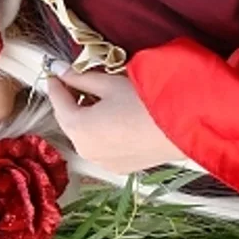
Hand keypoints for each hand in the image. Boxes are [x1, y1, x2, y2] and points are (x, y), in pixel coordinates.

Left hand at [46, 67, 184, 173]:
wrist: (183, 127)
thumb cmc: (146, 102)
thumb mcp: (110, 83)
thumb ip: (82, 78)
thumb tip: (65, 72)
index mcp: (77, 128)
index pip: (58, 102)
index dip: (56, 84)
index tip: (56, 71)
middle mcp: (85, 150)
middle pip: (70, 121)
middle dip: (71, 101)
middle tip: (77, 80)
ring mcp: (102, 162)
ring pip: (85, 136)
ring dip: (86, 117)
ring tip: (98, 97)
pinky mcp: (120, 167)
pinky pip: (102, 147)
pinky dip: (101, 132)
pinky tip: (114, 117)